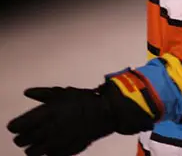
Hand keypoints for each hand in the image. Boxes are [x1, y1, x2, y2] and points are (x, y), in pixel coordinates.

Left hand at [7, 80, 153, 155]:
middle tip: (27, 133)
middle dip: (22, 137)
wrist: (105, 113)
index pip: (17, 127)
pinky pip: (48, 155)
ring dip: (31, 147)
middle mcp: (48, 130)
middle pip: (21, 141)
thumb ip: (43, 94)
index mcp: (45, 114)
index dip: (15, 126)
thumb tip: (27, 93)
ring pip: (31, 152)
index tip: (18, 125)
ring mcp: (56, 143)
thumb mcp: (63, 92)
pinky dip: (47, 152)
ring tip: (37, 142)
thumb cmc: (84, 100)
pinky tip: (52, 144)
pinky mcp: (65, 151)